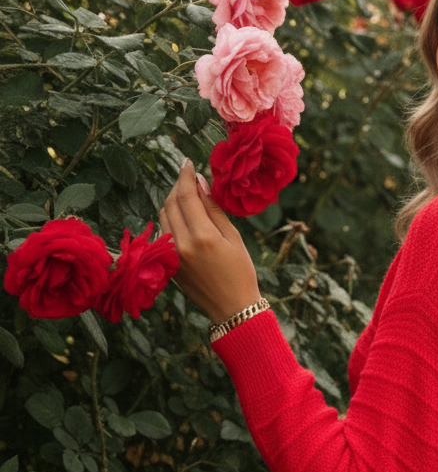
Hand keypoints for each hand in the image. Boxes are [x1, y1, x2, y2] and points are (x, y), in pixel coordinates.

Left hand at [159, 159, 261, 324]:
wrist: (232, 308)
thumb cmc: (241, 273)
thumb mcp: (234, 238)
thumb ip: (214, 209)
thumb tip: (200, 183)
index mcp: (202, 236)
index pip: (186, 196)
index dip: (185, 175)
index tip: (187, 162)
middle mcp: (181, 244)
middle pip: (170, 203)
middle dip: (177, 186)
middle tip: (188, 177)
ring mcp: (170, 255)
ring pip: (162, 216)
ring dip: (172, 202)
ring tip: (187, 196)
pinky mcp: (167, 263)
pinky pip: (163, 231)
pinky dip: (170, 218)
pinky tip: (183, 217)